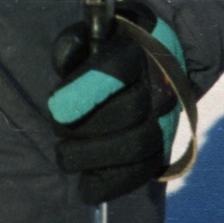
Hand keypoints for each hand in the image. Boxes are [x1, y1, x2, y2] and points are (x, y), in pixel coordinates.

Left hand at [46, 0, 184, 202]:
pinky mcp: (163, 151)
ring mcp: (166, 121)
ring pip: (138, 146)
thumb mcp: (88, 37)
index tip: (57, 106)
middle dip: (84, 126)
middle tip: (58, 127)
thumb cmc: (106, 52)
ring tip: (66, 154)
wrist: (150, 67)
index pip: (115, 69)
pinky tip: (86, 184)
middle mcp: (159, 86)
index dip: (86, 90)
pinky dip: (111, 185)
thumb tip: (65, 67)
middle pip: (128, 111)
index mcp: (138, 51)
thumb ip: (72, 48)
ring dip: (93, 157)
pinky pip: (143, 174)